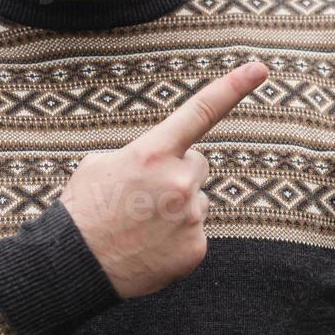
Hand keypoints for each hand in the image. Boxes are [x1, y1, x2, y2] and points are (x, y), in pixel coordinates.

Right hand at [59, 61, 268, 298]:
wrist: (75, 266)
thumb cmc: (84, 209)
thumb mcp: (102, 164)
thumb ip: (142, 154)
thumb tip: (163, 163)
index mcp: (152, 153)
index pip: (200, 112)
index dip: (233, 87)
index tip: (260, 69)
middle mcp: (178, 181)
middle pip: (198, 164)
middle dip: (178, 173)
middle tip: (144, 195)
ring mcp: (190, 217)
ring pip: (197, 201)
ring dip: (178, 208)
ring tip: (141, 225)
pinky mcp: (195, 249)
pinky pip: (195, 233)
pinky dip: (177, 238)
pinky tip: (150, 247)